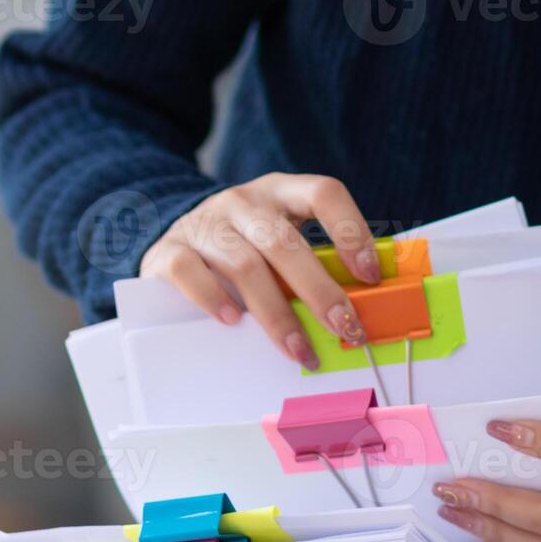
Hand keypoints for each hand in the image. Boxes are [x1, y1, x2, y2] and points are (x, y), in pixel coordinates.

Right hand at [138, 173, 380, 368]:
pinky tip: (233, 323)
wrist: (175, 244)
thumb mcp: (278, 244)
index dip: (351, 230)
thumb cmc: (242, 250)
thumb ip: (309, 265)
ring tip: (297, 349)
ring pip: (244, 264)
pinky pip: (191, 272)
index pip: (323, 193)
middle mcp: (243, 201)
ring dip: (276, 313)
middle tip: (344, 329)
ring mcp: (204, 222)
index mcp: (280, 192)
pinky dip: (214, 299)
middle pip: (285, 241)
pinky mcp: (170, 249)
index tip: (370, 275)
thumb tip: (353, 315)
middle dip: (319, 290)